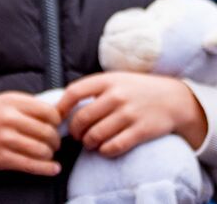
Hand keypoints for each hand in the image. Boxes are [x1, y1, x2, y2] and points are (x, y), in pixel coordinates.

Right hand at [0, 92, 62, 175]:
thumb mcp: (2, 102)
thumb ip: (27, 105)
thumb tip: (58, 115)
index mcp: (10, 101)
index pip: (48, 111)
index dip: (56, 121)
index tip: (54, 125)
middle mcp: (7, 118)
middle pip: (48, 132)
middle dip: (55, 140)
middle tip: (52, 143)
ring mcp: (4, 139)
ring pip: (43, 150)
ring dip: (49, 154)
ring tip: (46, 153)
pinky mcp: (1, 158)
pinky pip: (33, 165)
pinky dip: (48, 169)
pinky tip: (53, 168)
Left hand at [59, 72, 208, 157]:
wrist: (174, 99)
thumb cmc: (137, 89)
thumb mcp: (115, 79)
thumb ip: (93, 89)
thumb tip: (65, 104)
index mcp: (106, 80)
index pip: (74, 92)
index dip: (61, 107)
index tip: (57, 117)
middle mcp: (116, 96)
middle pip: (83, 118)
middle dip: (75, 130)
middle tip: (76, 135)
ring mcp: (129, 114)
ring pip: (97, 134)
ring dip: (88, 142)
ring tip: (89, 143)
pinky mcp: (142, 131)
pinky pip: (116, 145)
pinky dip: (105, 151)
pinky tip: (104, 150)